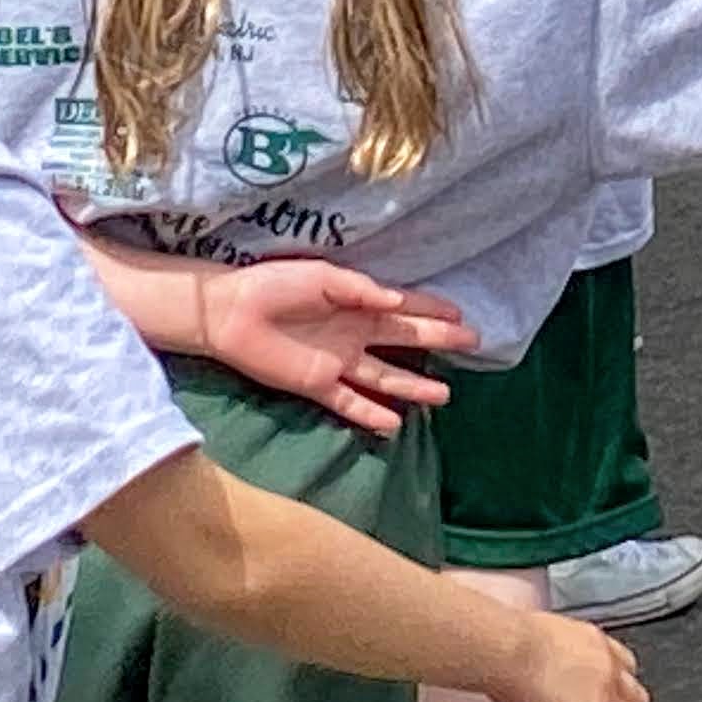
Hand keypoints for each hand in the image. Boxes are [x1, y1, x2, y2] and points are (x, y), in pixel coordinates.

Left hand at [199, 260, 469, 434]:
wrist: (230, 312)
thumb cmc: (275, 284)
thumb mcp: (323, 277)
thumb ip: (361, 290)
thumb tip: (398, 302)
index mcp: (357, 304)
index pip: (403, 309)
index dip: (432, 311)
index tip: (461, 314)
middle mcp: (354, 335)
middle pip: (404, 341)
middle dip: (437, 341)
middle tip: (471, 343)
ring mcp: (338, 363)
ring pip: (385, 378)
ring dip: (414, 387)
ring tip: (443, 396)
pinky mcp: (316, 385)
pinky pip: (349, 403)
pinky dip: (371, 415)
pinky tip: (394, 424)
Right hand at [503, 611, 648, 701]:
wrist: (507, 648)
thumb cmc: (508, 640)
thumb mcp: (540, 637)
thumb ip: (550, 654)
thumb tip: (535, 662)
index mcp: (594, 643)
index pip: (626, 666)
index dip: (626, 687)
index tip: (623, 699)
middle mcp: (606, 669)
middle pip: (637, 699)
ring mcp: (603, 698)